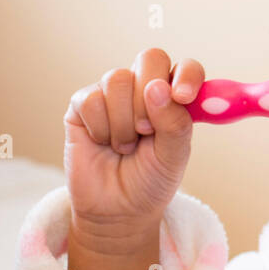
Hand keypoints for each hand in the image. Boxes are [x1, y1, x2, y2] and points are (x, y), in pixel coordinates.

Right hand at [63, 47, 203, 249]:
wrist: (116, 211)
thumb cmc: (150, 181)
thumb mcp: (174, 157)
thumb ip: (175, 123)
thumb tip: (158, 87)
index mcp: (174, 97)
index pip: (185, 67)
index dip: (186, 75)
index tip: (183, 96)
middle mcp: (144, 88)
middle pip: (150, 58)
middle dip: (148, 97)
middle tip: (146, 130)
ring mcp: (112, 94)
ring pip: (117, 79)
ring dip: (123, 122)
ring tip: (125, 146)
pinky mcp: (82, 104)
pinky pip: (90, 98)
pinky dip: (100, 127)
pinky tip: (103, 143)